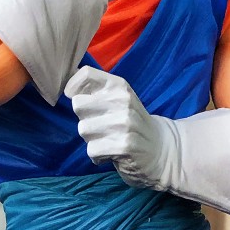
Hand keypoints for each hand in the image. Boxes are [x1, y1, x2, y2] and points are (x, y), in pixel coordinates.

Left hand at [65, 68, 179, 190]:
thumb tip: (67, 88)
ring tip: (108, 140)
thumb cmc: (132, 124)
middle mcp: (123, 100)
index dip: (73, 87)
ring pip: (83, 129)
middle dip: (85, 119)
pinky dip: (98, 156)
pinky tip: (111, 154)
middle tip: (101, 127)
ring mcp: (125, 123)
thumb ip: (95, 91)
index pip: (85, 74)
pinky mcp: (124, 145)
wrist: (161, 150)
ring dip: (91, 139)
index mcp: (119, 86)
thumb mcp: (118, 100)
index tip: (75, 98)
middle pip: (78, 105)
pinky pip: (92, 150)